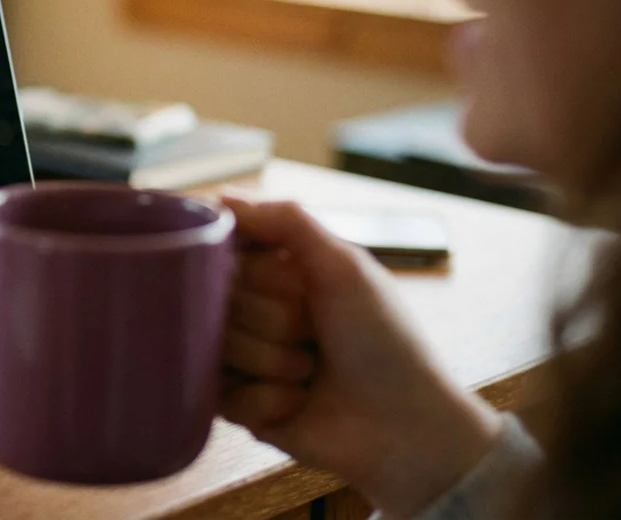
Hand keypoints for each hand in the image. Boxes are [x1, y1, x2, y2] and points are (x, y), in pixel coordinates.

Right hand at [220, 198, 501, 518]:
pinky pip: (221, 394)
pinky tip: (297, 403)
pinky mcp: (239, 405)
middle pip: (216, 299)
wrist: (405, 425)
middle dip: (271, 320)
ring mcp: (244, 357)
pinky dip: (265, 399)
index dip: (256, 271)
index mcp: (279, 270)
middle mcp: (255, 308)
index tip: (293, 284)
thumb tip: (221, 195)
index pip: (224, 250)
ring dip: (271, 361)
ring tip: (310, 371)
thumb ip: (286, 220)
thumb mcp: (344, 266)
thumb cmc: (385, 340)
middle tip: (313, 334)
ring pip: (215, 345)